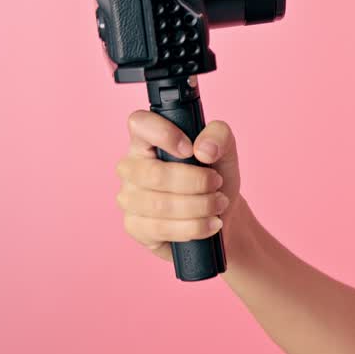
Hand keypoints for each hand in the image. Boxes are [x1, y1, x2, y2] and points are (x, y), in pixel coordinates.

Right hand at [115, 111, 243, 261]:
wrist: (219, 214)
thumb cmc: (214, 176)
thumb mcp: (226, 150)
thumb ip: (219, 135)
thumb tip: (203, 149)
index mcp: (147, 140)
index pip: (139, 123)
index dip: (164, 134)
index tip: (190, 149)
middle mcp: (131, 167)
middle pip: (154, 174)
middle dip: (196, 182)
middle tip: (217, 183)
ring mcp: (128, 198)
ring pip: (160, 205)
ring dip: (200, 206)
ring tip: (219, 203)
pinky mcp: (133, 226)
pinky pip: (161, 229)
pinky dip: (194, 227)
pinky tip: (210, 224)